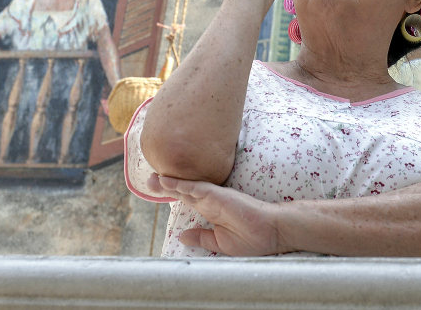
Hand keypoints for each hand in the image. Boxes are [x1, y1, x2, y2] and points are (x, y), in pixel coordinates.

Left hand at [148, 174, 286, 255]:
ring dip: (169, 183)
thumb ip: (201, 237)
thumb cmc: (251, 239)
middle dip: (165, 185)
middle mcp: (210, 202)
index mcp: (210, 211)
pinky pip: (196, 188)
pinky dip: (181, 184)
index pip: (187, 200)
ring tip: (152, 178)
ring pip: (187, 187)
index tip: (157, 190)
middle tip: (148, 179)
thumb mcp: (220, 242)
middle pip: (183, 191)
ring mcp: (214, 197)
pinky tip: (167, 181)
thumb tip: (182, 235)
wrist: (271, 232)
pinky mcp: (219, 195)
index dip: (172, 194)